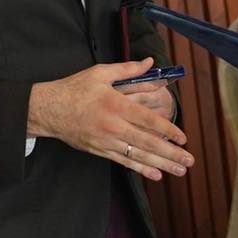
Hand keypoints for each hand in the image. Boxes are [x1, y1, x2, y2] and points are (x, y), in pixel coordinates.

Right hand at [29, 59, 192, 181]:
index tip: (183, 138)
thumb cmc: (75, 89)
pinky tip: (156, 174)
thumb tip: (150, 63)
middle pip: (146, 142)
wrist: (48, 109)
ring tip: (179, 171)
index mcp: (115, 104)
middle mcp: (112, 126)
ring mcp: (106, 141)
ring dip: (161, 164)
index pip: (147, 120)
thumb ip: (128, 70)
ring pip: (137, 156)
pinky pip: (123, 162)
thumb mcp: (100, 73)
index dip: (167, 130)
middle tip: (189, 160)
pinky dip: (140, 169)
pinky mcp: (99, 150)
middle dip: (170, 153)